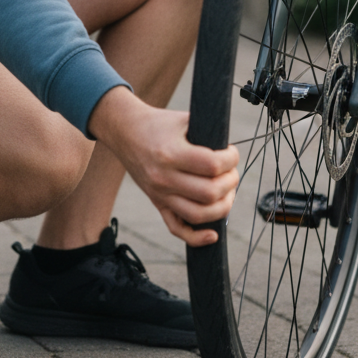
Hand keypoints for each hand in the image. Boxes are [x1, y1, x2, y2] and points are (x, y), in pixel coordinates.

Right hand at [87, 87, 239, 246]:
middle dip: (230, 182)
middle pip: (209, 192)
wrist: (125, 132)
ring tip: (227, 193)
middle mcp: (164, 177)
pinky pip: (176, 229)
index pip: (212, 165)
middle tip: (231, 172)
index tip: (232, 153)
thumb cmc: (159, 124)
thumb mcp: (183, 120)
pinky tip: (213, 234)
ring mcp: (160, 194)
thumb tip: (232, 155)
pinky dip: (197, 238)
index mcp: (171, 153)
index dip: (231, 159)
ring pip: (198, 215)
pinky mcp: (158, 203)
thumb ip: (207, 134)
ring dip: (222, 207)